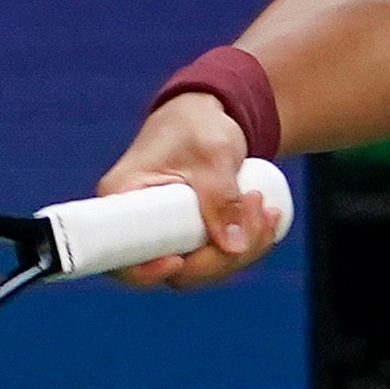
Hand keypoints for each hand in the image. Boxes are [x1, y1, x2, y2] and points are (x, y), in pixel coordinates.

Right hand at [99, 93, 285, 288]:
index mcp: (122, 199)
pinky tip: (269, 220)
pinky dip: (247, 246)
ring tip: (268, 209)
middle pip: (173, 270)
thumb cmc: (198, 125)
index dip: (145, 271)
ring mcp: (165, 236)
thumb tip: (232, 248)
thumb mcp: (212, 154)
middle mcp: (137, 226)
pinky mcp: (189, 239)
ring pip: (201, 269)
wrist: (207, 117)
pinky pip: (216, 259)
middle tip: (256, 211)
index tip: (177, 261)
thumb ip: (221, 196)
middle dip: (222, 255)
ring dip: (244, 250)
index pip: (120, 254)